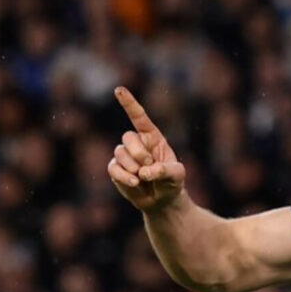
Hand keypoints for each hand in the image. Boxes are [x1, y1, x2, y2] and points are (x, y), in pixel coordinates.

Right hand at [107, 86, 186, 211]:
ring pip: (120, 153)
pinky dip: (123, 176)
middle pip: (128, 137)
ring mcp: (125, 156)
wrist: (162, 201)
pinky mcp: (116, 169)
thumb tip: (146, 172)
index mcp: (152, 137)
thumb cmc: (172, 182)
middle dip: (139, 153)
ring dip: (132, 167)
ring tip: (143, 178)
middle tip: (149, 165)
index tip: (119, 90)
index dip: (129, 103)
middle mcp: (137, 144)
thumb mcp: (177, 175)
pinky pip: (113, 168)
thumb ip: (166, 171)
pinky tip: (135, 183)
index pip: (139, 117)